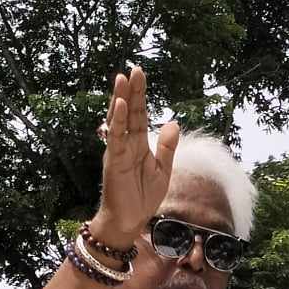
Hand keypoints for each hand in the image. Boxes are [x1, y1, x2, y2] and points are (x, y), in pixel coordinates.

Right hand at [88, 65, 180, 251]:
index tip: (140, 74)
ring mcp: (119, 150)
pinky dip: (118, 121)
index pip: (140, 114)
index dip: (140, 94)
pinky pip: (116, 137)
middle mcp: (127, 143)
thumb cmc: (143, 197)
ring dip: (121, 99)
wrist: (130, 220)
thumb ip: (167, 147)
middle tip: (134, 68)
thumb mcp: (163, 169)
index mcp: (139, 144)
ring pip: (119, 120)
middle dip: (132, 90)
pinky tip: (120, 105)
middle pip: (129, 111)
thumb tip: (173, 123)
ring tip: (122, 78)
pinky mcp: (115, 160)